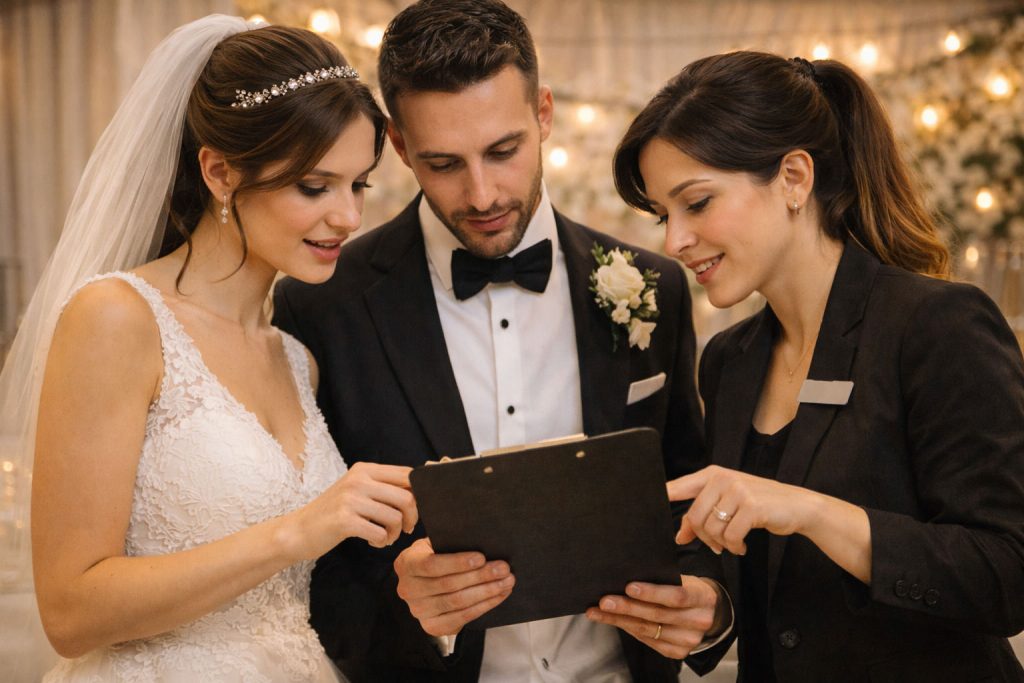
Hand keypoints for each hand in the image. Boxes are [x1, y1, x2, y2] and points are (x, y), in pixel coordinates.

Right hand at [289, 462, 417, 558]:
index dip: (419, 493)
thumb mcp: (357, 490)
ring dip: (395, 533)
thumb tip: (419, 491)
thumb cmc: (333, 512)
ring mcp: (350, 500)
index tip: (413, 509)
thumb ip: (383, 487)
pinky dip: (382, 542)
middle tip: (405, 528)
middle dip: (412, 517)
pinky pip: (380, 534)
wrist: (298, 530)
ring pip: (395, 518)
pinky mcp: (345, 521)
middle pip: (406, 497)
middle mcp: (358, 480)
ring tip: (385, 537)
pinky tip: (373, 542)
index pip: (407, 474)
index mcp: (365, 469)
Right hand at [394, 538, 514, 635]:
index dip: (458, 562)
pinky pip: (462, 617)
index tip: (481, 557)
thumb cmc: (436, 556)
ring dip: (486, 591)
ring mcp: (418, 611)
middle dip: (480, 576)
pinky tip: (499, 595)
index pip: (431, 564)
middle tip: (503, 568)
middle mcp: (407, 590)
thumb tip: (483, 541)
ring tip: (507, 581)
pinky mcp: (432, 627)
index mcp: (406, 564)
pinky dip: (484, 606)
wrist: (425, 580)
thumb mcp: (435, 544)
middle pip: (448, 585)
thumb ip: (450, 543)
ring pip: (458, 602)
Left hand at [586, 575, 720, 658]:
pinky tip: (613, 621)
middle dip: (627, 608)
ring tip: (598, 612)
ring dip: (619, 620)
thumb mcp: (684, 579)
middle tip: (604, 601)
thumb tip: (626, 576)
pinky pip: (647, 640)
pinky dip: (627, 629)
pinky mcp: (677, 652)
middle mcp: (698, 622)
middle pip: (657, 615)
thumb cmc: (689, 590)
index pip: (676, 596)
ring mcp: (688, 640)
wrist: (707, 612)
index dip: (652, 592)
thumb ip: (663, 580)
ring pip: (648, 630)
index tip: (628, 587)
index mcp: (703, 598)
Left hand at [667, 465, 818, 554]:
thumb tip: (679, 536)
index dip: (662, 495)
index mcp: (712, 474)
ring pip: (711, 528)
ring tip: (732, 544)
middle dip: (703, 537)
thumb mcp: (729, 503)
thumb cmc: (759, 504)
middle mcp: (722, 478)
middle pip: (695, 516)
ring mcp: (737, 490)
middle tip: (716, 546)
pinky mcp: (751, 506)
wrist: (797, 505)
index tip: (644, 506)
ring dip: (720, 544)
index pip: (679, 485)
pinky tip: (742, 546)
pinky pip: (730, 536)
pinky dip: (734, 547)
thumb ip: (703, 515)